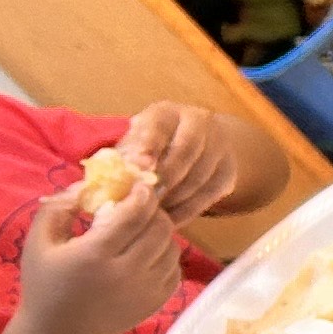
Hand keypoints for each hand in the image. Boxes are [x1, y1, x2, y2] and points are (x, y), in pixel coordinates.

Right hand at [18, 176, 180, 333]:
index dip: (143, 195)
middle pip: (160, 228)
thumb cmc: (46, 284)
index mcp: (95, 254)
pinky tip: (148, 254)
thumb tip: (88, 185)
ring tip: (143, 231)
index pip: (135, 214)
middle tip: (142, 208)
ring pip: (173, 246)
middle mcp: (126, 272)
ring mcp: (146, 289)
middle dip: (155, 211)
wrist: (61, 332)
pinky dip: (167, 255)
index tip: (140, 186)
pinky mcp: (158, 301)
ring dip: (162, 233)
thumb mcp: (39, 243)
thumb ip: (59, 208)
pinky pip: (175, 267)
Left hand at [116, 106, 233, 219]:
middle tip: (144, 201)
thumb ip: (122, 160)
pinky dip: (188, 210)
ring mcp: (219, 145)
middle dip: (163, 179)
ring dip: (174, 199)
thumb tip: (102, 184)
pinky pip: (210, 194)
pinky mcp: (229, 170)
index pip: (158, 128)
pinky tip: (170, 220)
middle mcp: (198, 122)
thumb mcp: (133, 144)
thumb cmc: (150, 149)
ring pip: (199, 176)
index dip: (148, 148)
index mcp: (166, 113)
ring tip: (153, 215)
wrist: (195, 146)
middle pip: (185, 152)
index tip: (139, 168)